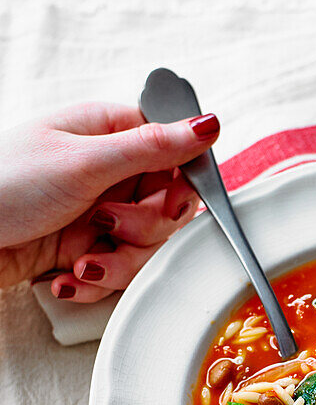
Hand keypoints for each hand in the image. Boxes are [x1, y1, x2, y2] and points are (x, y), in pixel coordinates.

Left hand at [0, 102, 219, 299]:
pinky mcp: (81, 247)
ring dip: (119, 263)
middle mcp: (105, 171)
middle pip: (167, 204)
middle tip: (110, 225)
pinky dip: (95, 280)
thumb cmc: (1, 186)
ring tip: (83, 260)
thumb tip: (207, 124)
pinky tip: (68, 275)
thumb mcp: (85, 163)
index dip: (181, 183)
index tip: (170, 202)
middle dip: (145, 229)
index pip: (175, 152)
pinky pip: (116, 269)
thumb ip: (153, 147)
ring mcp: (94, 211)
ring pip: (145, 244)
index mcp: (107, 133)